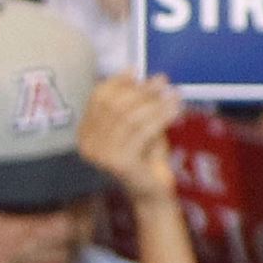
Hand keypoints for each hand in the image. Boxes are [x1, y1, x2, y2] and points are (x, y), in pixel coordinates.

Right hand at [76, 73, 182, 200]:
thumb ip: (132, 101)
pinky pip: (142, 131)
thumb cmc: (146, 155)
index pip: (97, 98)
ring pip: (129, 117)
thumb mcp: (137, 123)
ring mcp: (100, 155)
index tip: (136, 72)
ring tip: (174, 95)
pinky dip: (161, 117)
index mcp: (86, 132)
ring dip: (155, 103)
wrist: (152, 191)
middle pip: (113, 105)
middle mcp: (87, 144)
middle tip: (162, 80)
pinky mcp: (118, 162)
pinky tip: (176, 111)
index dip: (117, 82)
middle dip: (140, 90)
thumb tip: (132, 71)